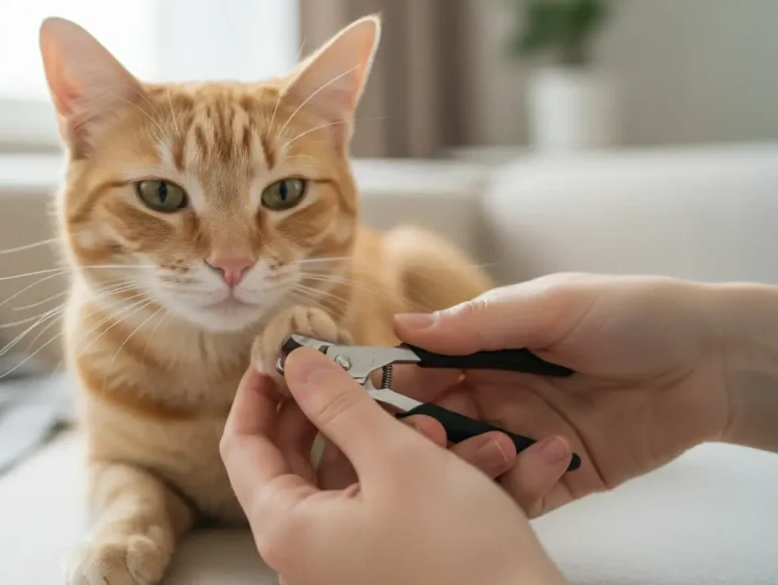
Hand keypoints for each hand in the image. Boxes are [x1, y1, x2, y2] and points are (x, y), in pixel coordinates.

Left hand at [220, 348, 565, 584]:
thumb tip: (296, 363)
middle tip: (358, 370)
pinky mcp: (380, 567)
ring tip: (439, 421)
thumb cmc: (463, 553)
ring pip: (348, 478)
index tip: (278, 352)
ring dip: (388, 440)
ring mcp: (341, 565)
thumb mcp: (398, 459)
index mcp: (288, 530)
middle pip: (295, 459)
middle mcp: (305, 554)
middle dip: (334, 410)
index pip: (242, 446)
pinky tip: (467, 455)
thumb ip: (339, 404)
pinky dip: (413, 475)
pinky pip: (381, 506)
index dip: (257, 391)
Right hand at [390, 272, 731, 516]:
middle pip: (438, 423)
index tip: (383, 396)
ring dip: (472, 462)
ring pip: (472, 463)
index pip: (425, 371)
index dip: (400, 384)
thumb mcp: (550, 306)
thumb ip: (476, 323)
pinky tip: (551, 458)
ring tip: (500, 446)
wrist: (710, 360)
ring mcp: (528, 436)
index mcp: (489, 350)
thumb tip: (403, 326)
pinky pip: (521, 494)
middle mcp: (500, 394)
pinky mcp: (559, 474)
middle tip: (431, 434)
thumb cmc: (634, 315)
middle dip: (426, 433)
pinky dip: (520, 487)